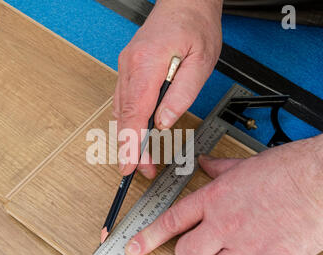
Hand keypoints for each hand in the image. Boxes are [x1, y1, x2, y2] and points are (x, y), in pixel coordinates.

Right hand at [114, 0, 222, 178]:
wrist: (185, 2)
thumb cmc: (195, 26)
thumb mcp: (201, 62)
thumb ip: (181, 95)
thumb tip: (164, 122)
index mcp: (146, 65)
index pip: (135, 114)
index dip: (130, 144)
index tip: (128, 166)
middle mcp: (130, 66)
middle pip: (124, 117)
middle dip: (130, 148)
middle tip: (141, 169)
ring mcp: (126, 66)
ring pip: (121, 110)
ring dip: (129, 136)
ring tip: (141, 156)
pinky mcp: (129, 68)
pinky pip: (123, 100)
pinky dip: (128, 120)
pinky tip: (134, 132)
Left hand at [124, 106, 322, 254]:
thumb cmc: (290, 167)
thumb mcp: (245, 163)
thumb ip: (219, 167)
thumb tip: (205, 163)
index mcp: (216, 199)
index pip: (171, 221)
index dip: (148, 237)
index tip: (134, 248)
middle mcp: (225, 225)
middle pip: (186, 254)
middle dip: (191, 252)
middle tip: (206, 245)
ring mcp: (247, 248)